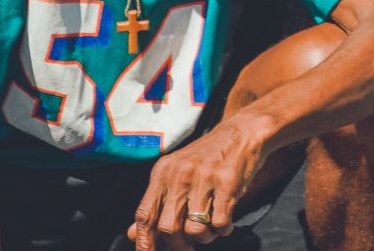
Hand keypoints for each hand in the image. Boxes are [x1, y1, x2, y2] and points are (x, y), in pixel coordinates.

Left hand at [130, 107, 272, 247]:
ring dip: (204, 238)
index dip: (143, 241)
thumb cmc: (206, 158)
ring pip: (195, 230)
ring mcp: (205, 178)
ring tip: (210, 229)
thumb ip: (156, 204)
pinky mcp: (228, 182)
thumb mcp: (176, 175)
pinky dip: (223, 230)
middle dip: (179, 245)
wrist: (240, 133)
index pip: (145, 214)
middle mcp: (180, 174)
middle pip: (168, 227)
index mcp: (163, 172)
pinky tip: (225, 222)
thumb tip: (132, 234)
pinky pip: (220, 223)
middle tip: (189, 247)